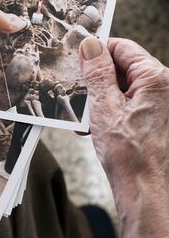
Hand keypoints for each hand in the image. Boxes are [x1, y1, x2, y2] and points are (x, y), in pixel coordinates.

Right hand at [80, 36, 168, 237]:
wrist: (147, 192)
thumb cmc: (130, 155)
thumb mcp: (104, 106)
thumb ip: (97, 72)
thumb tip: (90, 44)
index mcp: (155, 78)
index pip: (122, 47)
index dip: (97, 53)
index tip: (77, 62)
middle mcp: (163, 88)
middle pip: (123, 67)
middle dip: (97, 80)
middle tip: (79, 95)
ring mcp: (160, 105)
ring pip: (123, 88)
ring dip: (102, 99)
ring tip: (88, 118)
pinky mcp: (155, 120)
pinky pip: (128, 105)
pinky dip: (111, 112)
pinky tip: (97, 128)